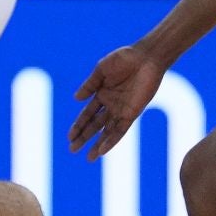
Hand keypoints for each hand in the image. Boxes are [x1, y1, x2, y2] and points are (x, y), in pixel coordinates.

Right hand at [68, 45, 166, 160]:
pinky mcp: (132, 113)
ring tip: (88, 158)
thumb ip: (90, 85)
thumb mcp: (101, 70)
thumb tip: (76, 99)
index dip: (78, 125)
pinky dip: (111, 140)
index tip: (69, 136)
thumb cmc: (124, 59)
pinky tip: (103, 150)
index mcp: (101, 93)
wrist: (146, 57)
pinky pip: (120, 129)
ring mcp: (121, 110)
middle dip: (84, 137)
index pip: (87, 114)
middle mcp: (111, 104)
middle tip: (72, 149)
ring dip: (97, 144)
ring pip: (107, 131)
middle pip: (94, 125)